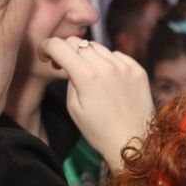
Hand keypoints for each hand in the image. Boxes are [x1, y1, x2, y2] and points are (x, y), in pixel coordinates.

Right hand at [38, 36, 154, 172]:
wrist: (135, 143)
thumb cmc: (99, 131)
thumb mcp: (73, 107)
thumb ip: (69, 78)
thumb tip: (68, 62)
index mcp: (87, 76)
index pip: (59, 45)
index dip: (46, 47)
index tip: (46, 56)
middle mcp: (107, 66)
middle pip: (78, 42)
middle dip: (67, 51)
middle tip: (66, 66)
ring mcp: (125, 66)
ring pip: (98, 47)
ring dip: (89, 56)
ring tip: (90, 75)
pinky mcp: (138, 70)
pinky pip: (117, 56)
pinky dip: (109, 62)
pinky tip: (108, 79)